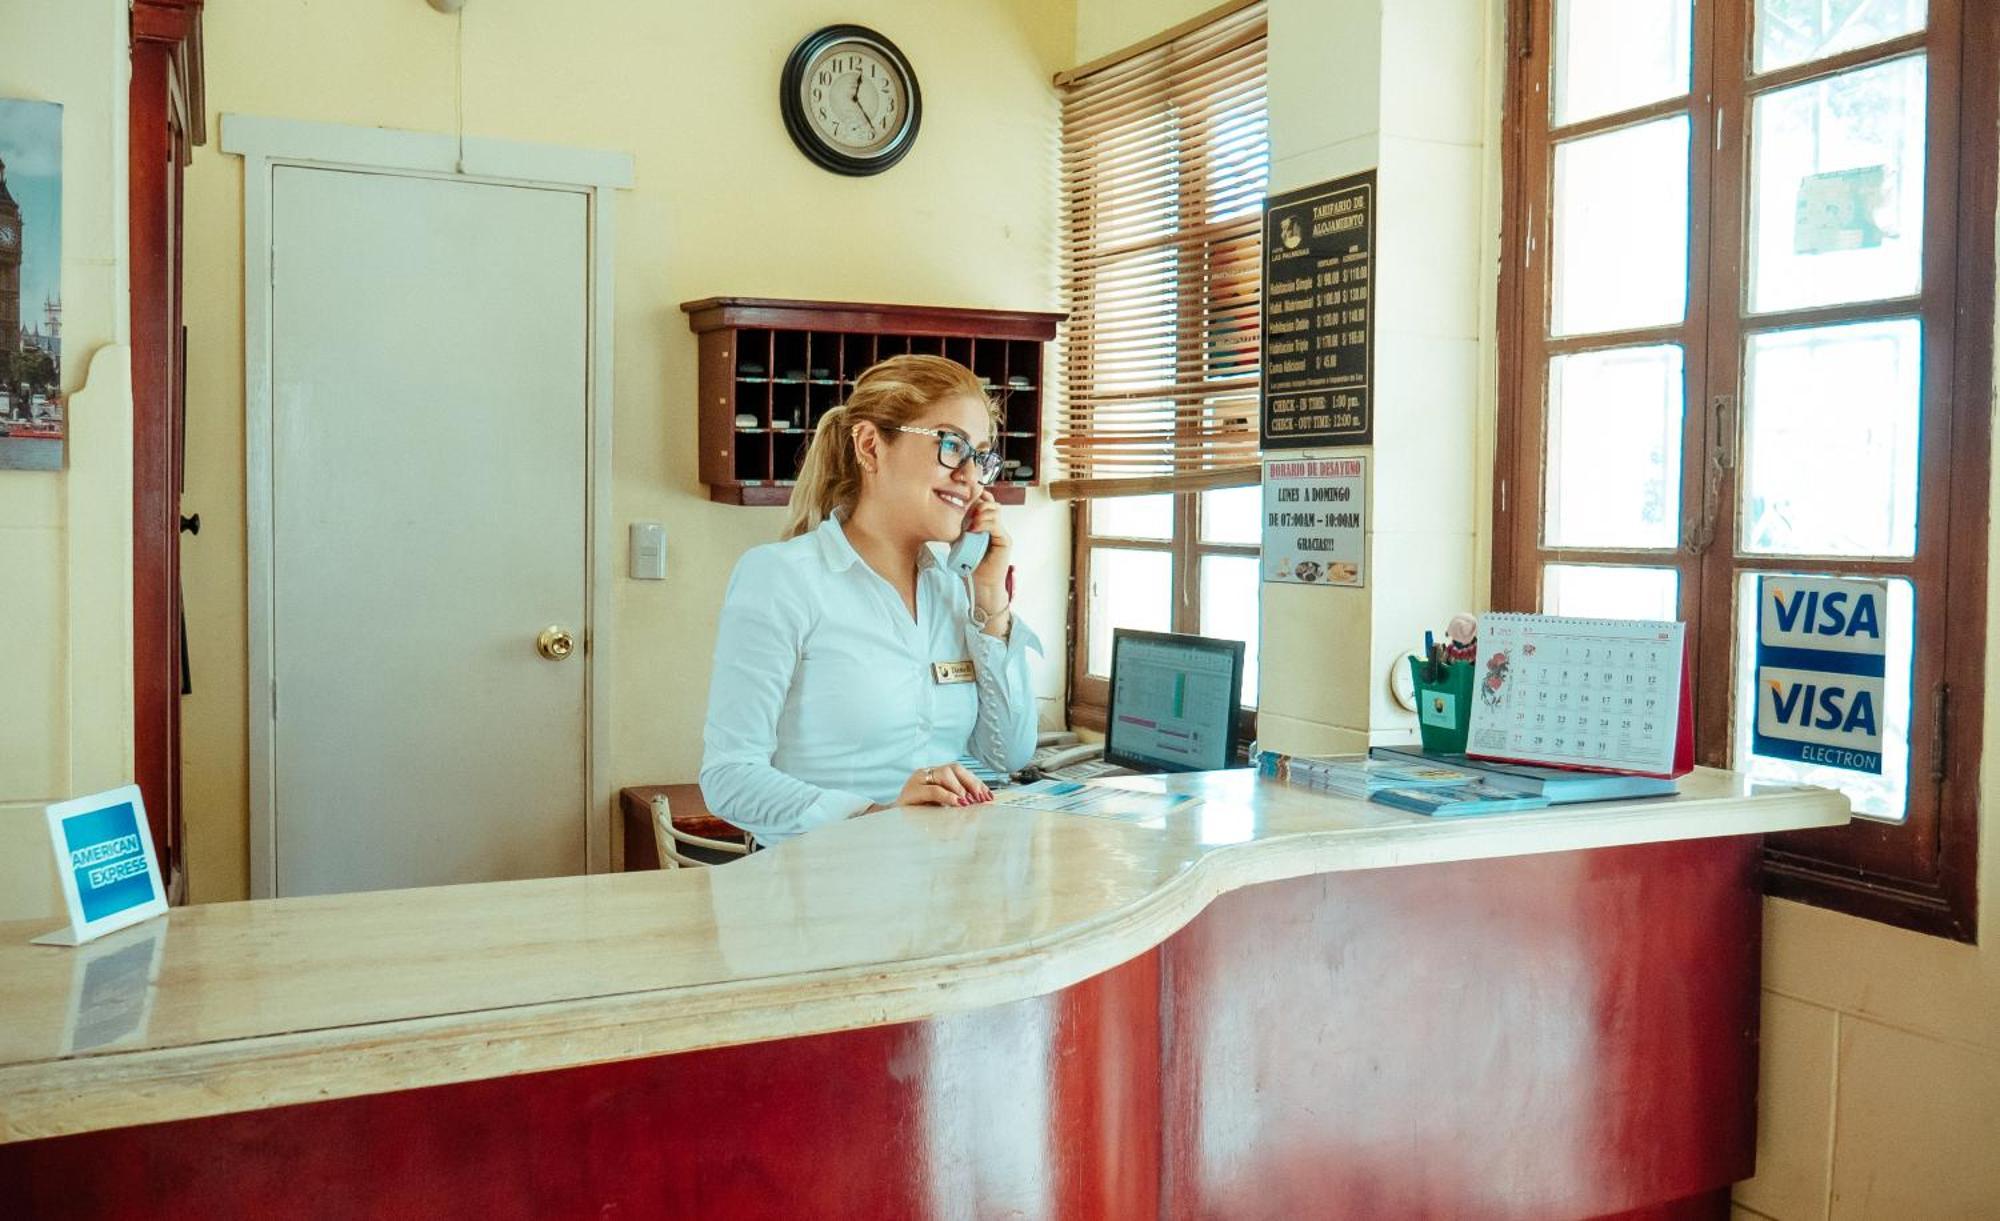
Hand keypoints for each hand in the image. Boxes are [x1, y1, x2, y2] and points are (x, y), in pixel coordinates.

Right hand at [896, 762, 993, 807]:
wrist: (893, 823)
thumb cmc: (920, 815)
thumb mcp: (942, 807)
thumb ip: (958, 801)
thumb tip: (980, 802)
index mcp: (935, 775)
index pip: (960, 771)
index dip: (976, 782)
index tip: (988, 796)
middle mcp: (927, 773)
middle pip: (954, 768)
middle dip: (971, 782)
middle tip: (981, 798)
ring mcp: (918, 780)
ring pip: (944, 773)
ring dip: (961, 787)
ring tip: (968, 801)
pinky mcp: (911, 791)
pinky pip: (933, 789)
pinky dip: (948, 796)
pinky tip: (957, 803)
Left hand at [964, 487, 1011, 610]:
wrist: (980, 582)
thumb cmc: (969, 562)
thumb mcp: (958, 538)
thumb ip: (956, 525)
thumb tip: (943, 508)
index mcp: (983, 520)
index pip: (981, 499)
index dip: (975, 490)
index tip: (963, 481)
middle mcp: (993, 522)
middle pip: (989, 500)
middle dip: (978, 498)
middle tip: (966, 502)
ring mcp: (1000, 530)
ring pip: (994, 510)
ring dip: (981, 512)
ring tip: (971, 521)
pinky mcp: (1005, 540)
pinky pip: (997, 525)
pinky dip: (985, 524)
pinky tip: (974, 529)